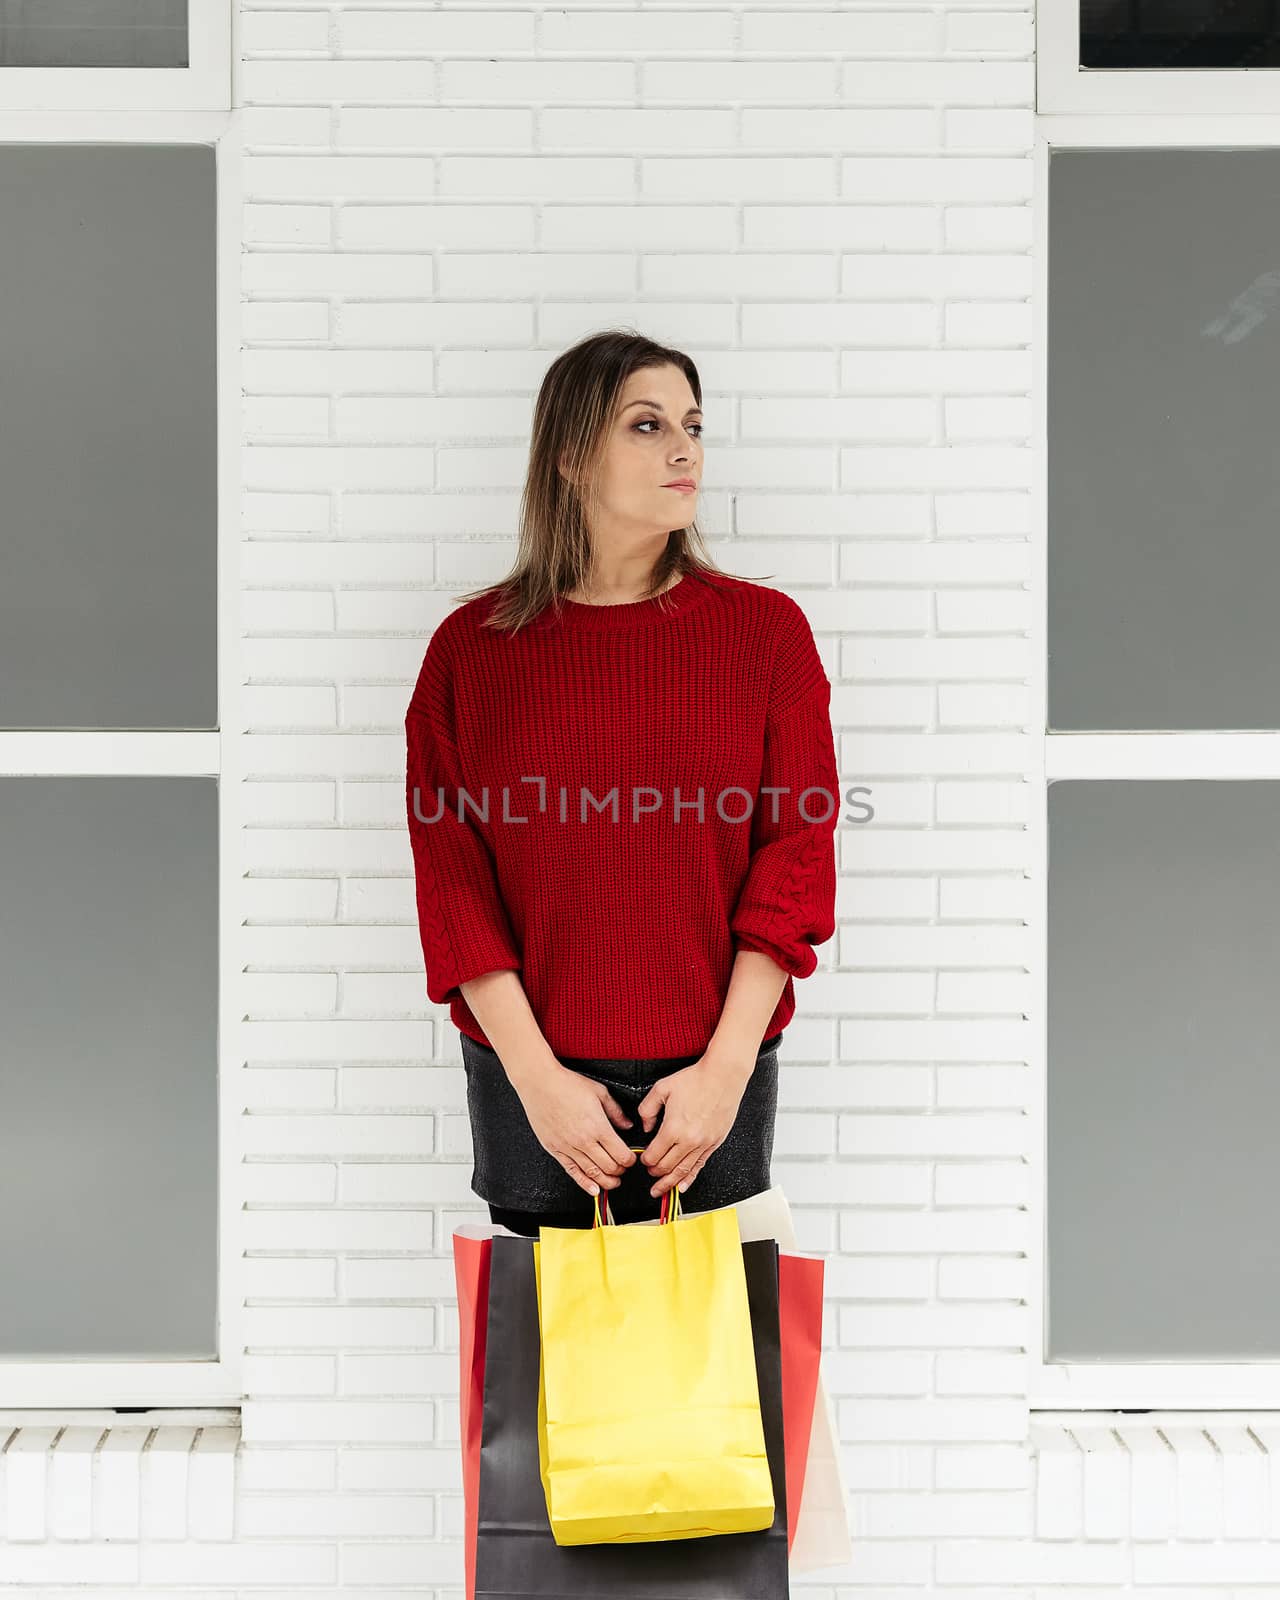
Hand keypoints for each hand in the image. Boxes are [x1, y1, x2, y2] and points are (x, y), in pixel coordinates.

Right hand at [514, 1063, 638, 1195]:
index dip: (630, 1160)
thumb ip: (616, 1112)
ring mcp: (568, 1147)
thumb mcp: (600, 1092)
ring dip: (606, 1181)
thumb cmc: (567, 1084)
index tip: (632, 1158)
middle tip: (623, 1168)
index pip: (621, 1154)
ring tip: (613, 1181)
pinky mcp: (555, 1149)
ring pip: (592, 1173)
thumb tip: (627, 1124)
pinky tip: (593, 1189)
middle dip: (620, 1171)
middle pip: (609, 1167)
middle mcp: (583, 1140)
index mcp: (598, 1126)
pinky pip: (572, 1172)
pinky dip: (584, 1183)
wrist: (540, 1083)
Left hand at [635, 1060, 750, 1198]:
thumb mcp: (662, 1089)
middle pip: (667, 1167)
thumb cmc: (695, 1079)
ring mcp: (703, 1143)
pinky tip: (683, 1186)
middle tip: (650, 1174)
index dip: (645, 1160)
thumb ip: (647, 1109)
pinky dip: (689, 1178)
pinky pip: (699, 1166)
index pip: (654, 1155)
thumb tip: (645, 1126)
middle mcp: (688, 1140)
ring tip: (661, 1190)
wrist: (722, 1076)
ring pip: (683, 1171)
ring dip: (670, 1183)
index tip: (643, 1159)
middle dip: (655, 1173)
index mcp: (673, 1128)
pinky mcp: (714, 1143)